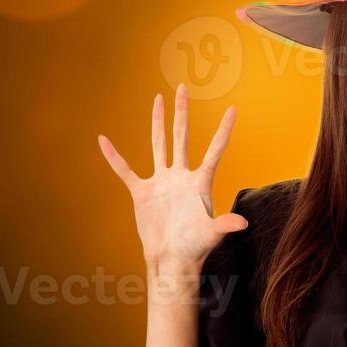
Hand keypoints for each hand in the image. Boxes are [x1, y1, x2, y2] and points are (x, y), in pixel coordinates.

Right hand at [98, 83, 246, 278]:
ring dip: (158, 122)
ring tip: (158, 99)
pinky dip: (114, 157)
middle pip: (182, 136)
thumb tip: (242, 224)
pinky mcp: (142, 192)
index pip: (215, 149)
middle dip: (182, 112)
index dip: (223, 130)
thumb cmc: (195, 247)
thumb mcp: (212, 233)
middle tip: (182, 88)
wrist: (171, 259)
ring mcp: (161, 182)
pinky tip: (103, 140)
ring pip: (159, 144)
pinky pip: (125, 170)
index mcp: (200, 182)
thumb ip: (225, 224)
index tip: (233, 109)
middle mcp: (180, 176)